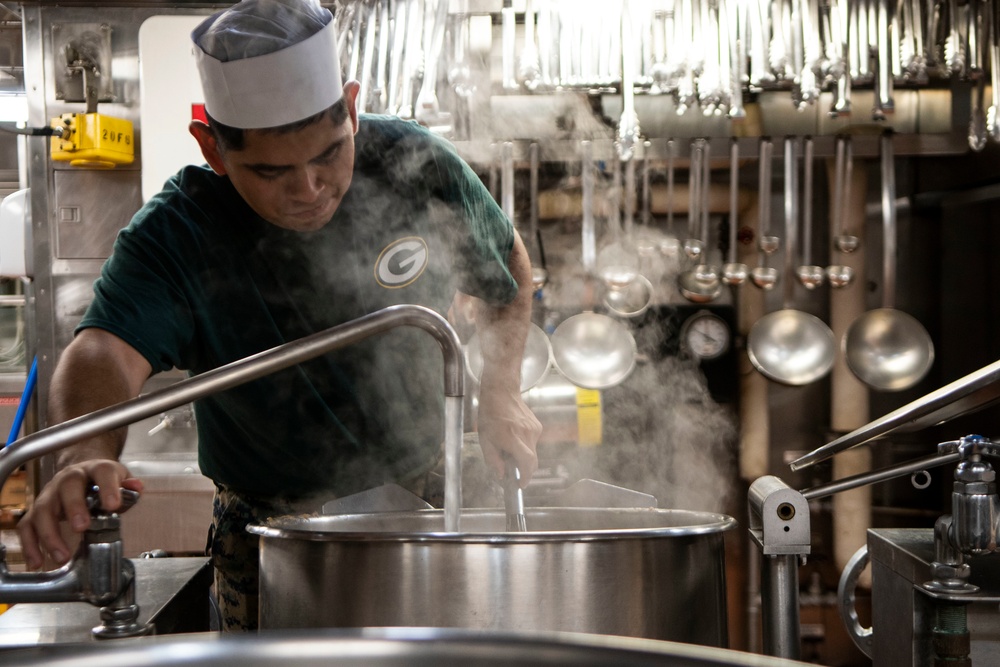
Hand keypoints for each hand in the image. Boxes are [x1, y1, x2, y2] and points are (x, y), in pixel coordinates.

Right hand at [17, 460, 141, 569]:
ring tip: (62, 556)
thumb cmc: (102, 482)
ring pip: (42, 509)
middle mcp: (69, 478)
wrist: (83, 473)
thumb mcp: (120, 480)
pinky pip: (26, 526)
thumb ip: (128, 487)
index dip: (107, 487)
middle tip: (81, 527)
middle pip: (67, 487)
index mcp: (95, 469)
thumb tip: (137, 487)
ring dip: (50, 534)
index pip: (102, 472)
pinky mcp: (36, 510)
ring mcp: (50, 493)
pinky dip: (30, 545)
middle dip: (73, 507)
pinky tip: (37, 562)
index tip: (112, 505)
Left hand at [476, 384, 541, 486]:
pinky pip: (533, 443)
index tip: (521, 484)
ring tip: (509, 448)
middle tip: (514, 473)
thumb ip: (493, 460)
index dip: (526, 476)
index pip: (526, 462)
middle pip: (532, 461)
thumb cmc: (490, 415)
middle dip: (524, 471)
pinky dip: (526, 446)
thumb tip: (501, 475)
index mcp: (511, 437)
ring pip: (533, 452)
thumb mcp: (485, 440)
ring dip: (523, 456)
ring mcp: (534, 430)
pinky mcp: (537, 427)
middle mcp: (526, 434)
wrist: (502, 393)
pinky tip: (515, 437)